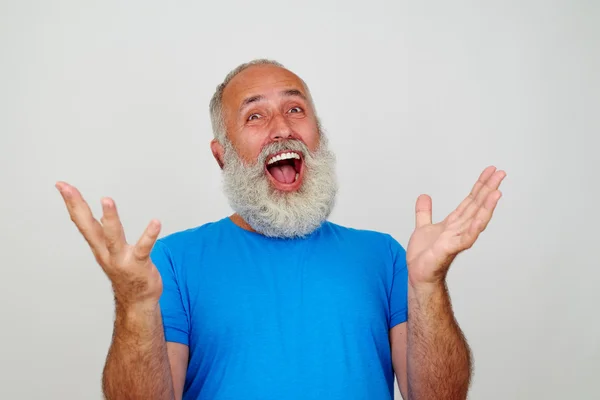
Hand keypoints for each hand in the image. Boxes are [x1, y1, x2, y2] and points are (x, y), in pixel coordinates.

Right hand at [56, 182, 162, 308]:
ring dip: (110, 219)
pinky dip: (149, 235)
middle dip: (77, 205)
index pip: (81, 220)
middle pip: (88, 226)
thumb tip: (104, 212)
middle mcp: (106, 252)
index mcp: (99, 246)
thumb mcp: (110, 250)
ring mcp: (121, 258)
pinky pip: (144, 248)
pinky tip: (156, 222)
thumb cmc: (127, 272)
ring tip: (106, 200)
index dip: (71, 202)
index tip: (62, 184)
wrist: (138, 301)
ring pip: (113, 237)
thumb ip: (105, 233)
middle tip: (67, 188)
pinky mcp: (139, 264)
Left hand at [406, 166, 505, 286]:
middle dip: (488, 189)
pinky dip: (474, 228)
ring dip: (486, 206)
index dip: (480, 185)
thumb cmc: (424, 256)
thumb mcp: (422, 227)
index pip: (470, 200)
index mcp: (454, 223)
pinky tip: (481, 218)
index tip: (490, 171)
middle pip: (477, 205)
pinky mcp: (450, 249)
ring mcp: (457, 239)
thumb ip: (424, 212)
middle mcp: (459, 229)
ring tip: (497, 192)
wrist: (419, 275)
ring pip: (475, 219)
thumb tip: (424, 196)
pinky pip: (465, 238)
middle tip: (501, 173)